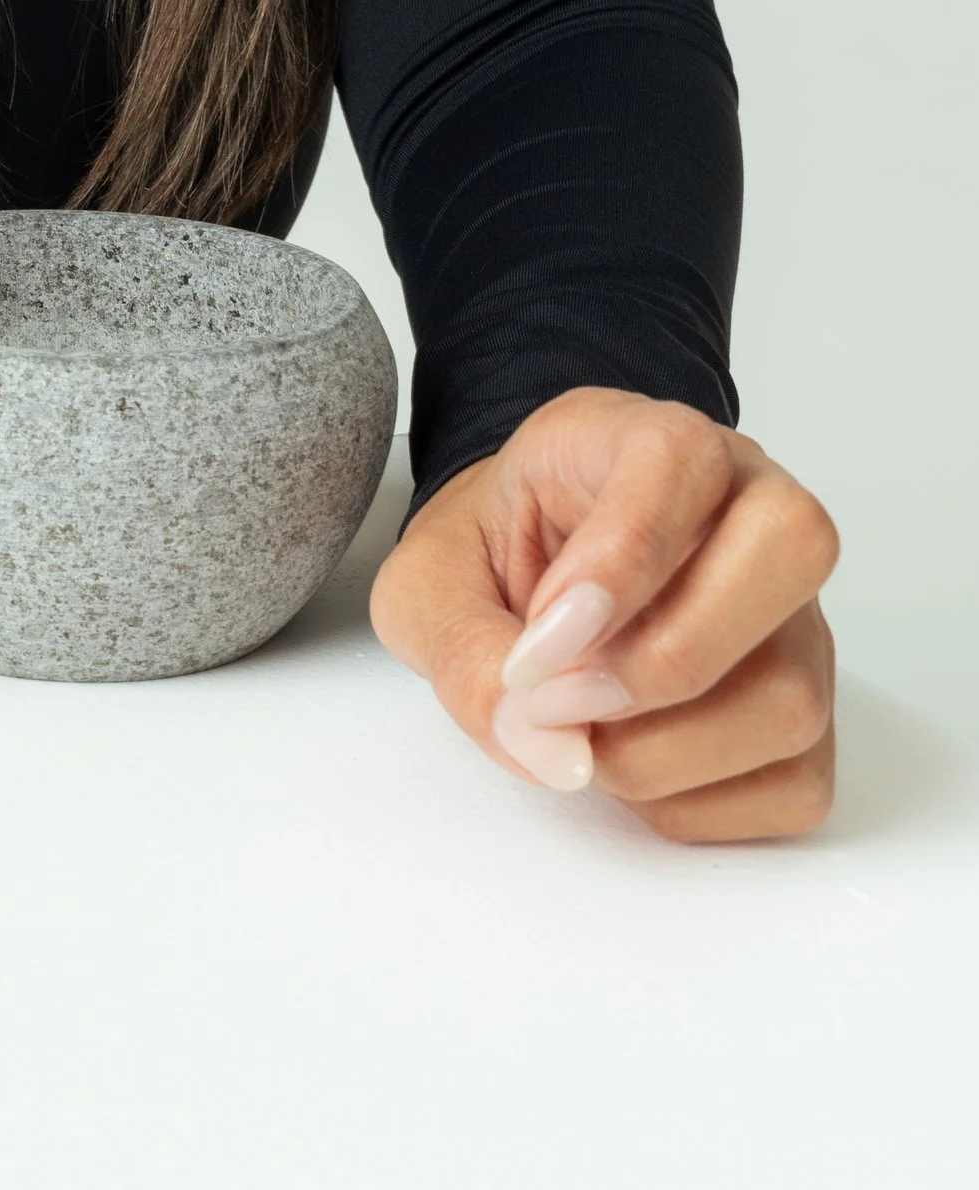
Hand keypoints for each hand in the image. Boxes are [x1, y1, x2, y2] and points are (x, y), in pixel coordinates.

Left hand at [370, 387, 838, 842]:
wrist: (527, 576)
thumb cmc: (492, 555)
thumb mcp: (429, 580)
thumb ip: (463, 649)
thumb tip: (553, 750)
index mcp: (652, 438)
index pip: (682, 460)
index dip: (616, 566)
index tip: (539, 644)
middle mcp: (752, 508)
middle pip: (791, 551)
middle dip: (664, 658)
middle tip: (565, 698)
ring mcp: (797, 617)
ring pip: (792, 696)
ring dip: (664, 753)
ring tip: (580, 733)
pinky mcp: (813, 715)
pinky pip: (795, 784)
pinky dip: (699, 805)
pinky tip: (630, 764)